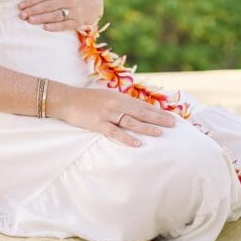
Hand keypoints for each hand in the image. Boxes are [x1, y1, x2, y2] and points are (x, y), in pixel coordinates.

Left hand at [18, 0, 102, 31]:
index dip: (31, 1)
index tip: (20, 6)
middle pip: (47, 6)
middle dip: (33, 10)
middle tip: (21, 15)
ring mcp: (74, 11)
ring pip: (55, 15)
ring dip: (41, 18)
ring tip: (29, 21)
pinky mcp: (78, 22)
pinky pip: (65, 25)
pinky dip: (55, 27)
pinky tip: (45, 27)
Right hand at [54, 85, 176, 147]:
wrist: (66, 99)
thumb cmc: (86, 99)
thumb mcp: (106, 96)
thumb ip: (120, 102)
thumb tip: (134, 109)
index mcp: (119, 97)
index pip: (142, 105)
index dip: (157, 111)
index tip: (171, 116)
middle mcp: (116, 103)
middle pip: (141, 112)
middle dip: (158, 118)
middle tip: (174, 124)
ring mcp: (107, 113)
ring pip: (131, 121)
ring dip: (146, 127)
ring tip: (160, 132)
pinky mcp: (98, 123)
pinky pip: (114, 132)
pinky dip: (126, 138)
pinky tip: (137, 143)